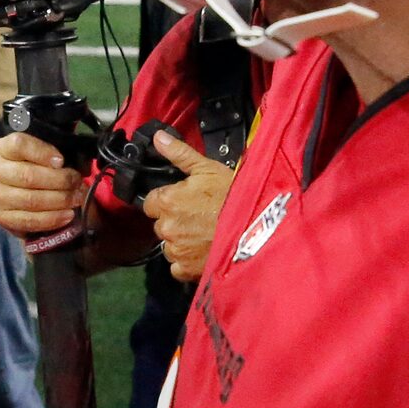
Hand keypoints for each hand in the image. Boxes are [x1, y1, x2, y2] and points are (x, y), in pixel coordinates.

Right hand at [0, 129, 85, 238]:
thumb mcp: (44, 153)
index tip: (61, 161)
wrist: (23, 192)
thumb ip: (56, 153)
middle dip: (60, 180)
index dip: (42, 152)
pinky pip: (29, 220)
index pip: (19, 145)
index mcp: (3, 148)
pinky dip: (52, 218)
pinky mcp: (1, 217)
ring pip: (31, 199)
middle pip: (28, 175)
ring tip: (77, 199)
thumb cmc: (39, 168)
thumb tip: (79, 163)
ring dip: (60, 200)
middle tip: (77, 183)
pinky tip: (67, 215)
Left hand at [140, 128, 233, 282]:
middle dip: (175, 220)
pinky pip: (178, 267)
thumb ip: (179, 153)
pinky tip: (202, 251)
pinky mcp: (187, 269)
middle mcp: (167, 227)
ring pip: (169, 246)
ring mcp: (176, 250)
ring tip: (203, 234)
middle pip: (161, 224)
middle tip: (198, 216)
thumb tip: (158, 138)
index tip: (183, 200)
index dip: (167, 200)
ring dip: (181, 241)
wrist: (257, 227)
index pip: (151, 202)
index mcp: (167, 201)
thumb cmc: (234, 195)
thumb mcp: (207, 168)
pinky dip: (187, 261)